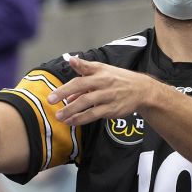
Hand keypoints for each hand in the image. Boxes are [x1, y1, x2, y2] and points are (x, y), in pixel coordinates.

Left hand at [45, 55, 161, 126]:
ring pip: (86, 103)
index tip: (53, 92)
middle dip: (64, 94)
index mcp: (99, 73)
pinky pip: (94, 115)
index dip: (67, 84)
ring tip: (60, 116)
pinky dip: (82, 119)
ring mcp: (108, 97)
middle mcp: (103, 83)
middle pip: (81, 88)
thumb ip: (85, 71)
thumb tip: (69, 78)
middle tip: (50, 101)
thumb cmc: (118, 79)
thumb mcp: (103, 69)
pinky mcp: (112, 109)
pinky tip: (72, 122)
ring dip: (71, 110)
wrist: (141, 90)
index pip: (80, 77)